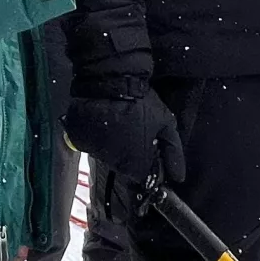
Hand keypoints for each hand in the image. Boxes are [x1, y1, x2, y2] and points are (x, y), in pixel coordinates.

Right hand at [64, 78, 185, 187]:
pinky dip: (102, 138)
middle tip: (139, 132)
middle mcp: (115, 165)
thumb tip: (179, 177)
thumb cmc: (141, 103)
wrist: (108, 81)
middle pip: (128, 169)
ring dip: (118, 147)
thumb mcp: (166, 124)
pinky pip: (95, 146)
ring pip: (112, 158)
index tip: (153, 151)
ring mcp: (97, 154)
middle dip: (136, 156)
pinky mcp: (81, 142)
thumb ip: (173, 152)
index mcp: (136, 165)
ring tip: (123, 124)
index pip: (145, 179)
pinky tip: (108, 122)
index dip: (151, 167)